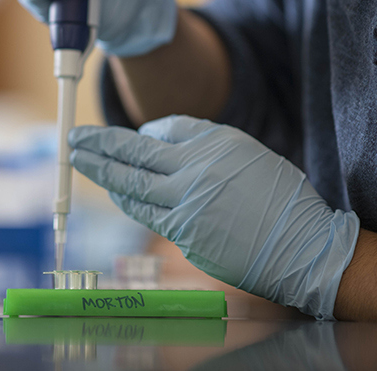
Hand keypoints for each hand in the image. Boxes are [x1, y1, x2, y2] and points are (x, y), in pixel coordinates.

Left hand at [69, 116, 359, 318]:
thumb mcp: (247, 153)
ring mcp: (186, 204)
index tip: (119, 136)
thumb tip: (157, 139)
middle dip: (98, 146)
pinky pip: (147, 213)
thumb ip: (203, 143)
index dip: (136, 134)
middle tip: (74, 139)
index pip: (162, 130)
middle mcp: (195, 171)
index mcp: (213, 145)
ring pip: (132, 185)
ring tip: (80, 161)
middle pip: (134, 155)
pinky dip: (127, 200)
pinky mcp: (184, 233)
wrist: (301, 246)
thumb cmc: (281, 199)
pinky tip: (115, 192)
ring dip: (101, 173)